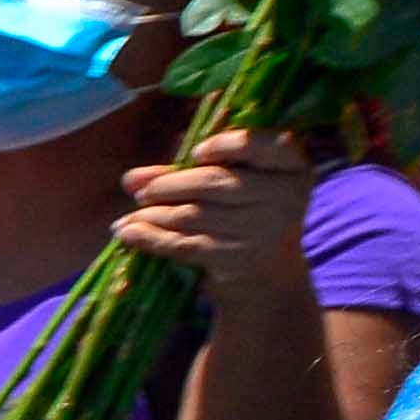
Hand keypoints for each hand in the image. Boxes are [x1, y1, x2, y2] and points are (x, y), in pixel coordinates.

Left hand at [112, 128, 318, 293]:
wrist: (268, 275)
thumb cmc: (245, 215)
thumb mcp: (230, 185)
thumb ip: (184, 173)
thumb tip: (131, 179)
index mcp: (291, 165)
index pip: (260, 144)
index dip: (224, 145)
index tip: (196, 153)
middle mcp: (285, 195)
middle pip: (214, 182)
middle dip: (168, 186)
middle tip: (143, 193)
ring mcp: (264, 230)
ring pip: (194, 214)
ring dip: (152, 215)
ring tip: (131, 217)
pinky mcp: (239, 258)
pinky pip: (185, 244)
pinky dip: (151, 238)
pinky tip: (129, 234)